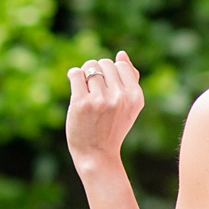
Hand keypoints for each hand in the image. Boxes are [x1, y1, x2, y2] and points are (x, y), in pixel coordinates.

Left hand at [66, 53, 143, 171]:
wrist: (97, 154)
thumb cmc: (112, 128)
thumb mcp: (129, 106)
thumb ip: (130, 79)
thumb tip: (122, 54)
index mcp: (135, 96)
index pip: (120, 64)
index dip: (111, 71)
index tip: (106, 86)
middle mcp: (119, 97)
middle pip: (104, 63)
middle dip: (97, 71)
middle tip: (94, 89)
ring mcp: (100, 100)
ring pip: (89, 67)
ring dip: (84, 74)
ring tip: (85, 89)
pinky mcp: (81, 103)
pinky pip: (75, 74)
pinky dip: (73, 75)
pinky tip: (75, 84)